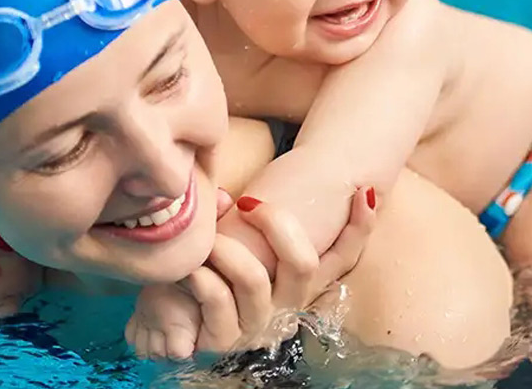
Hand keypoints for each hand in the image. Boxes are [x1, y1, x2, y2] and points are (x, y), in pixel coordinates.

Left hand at [124, 187, 376, 359]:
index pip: (344, 256)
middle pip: (303, 263)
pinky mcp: (223, 341)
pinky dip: (201, 275)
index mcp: (297, 280)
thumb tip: (236, 199)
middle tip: (249, 203)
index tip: (362, 191)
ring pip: (253, 279)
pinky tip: (189, 267)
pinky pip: (216, 298)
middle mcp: (285, 305)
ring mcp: (256, 325)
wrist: (170, 316)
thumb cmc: (209, 265)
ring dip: (226, 250)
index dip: (359, 227)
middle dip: (276, 224)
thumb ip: (243, 217)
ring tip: (207, 238)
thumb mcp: (235, 236)